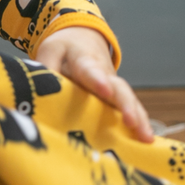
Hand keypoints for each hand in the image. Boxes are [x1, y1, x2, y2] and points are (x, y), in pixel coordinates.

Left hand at [35, 26, 153, 142]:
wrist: (83, 39)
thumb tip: (38, 92)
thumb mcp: (50, 50)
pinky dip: (139, 126)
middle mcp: (105, 75)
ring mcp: (114, 88)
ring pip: (130, 102)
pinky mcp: (117, 99)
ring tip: (147, 139)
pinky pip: (131, 111)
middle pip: (119, 89)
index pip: (91, 71)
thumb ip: (45, 69)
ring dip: (140, 120)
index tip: (104, 89)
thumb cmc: (65, 49)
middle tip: (133, 122)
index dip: (97, 80)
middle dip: (126, 106)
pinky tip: (146, 145)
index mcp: (85, 61)